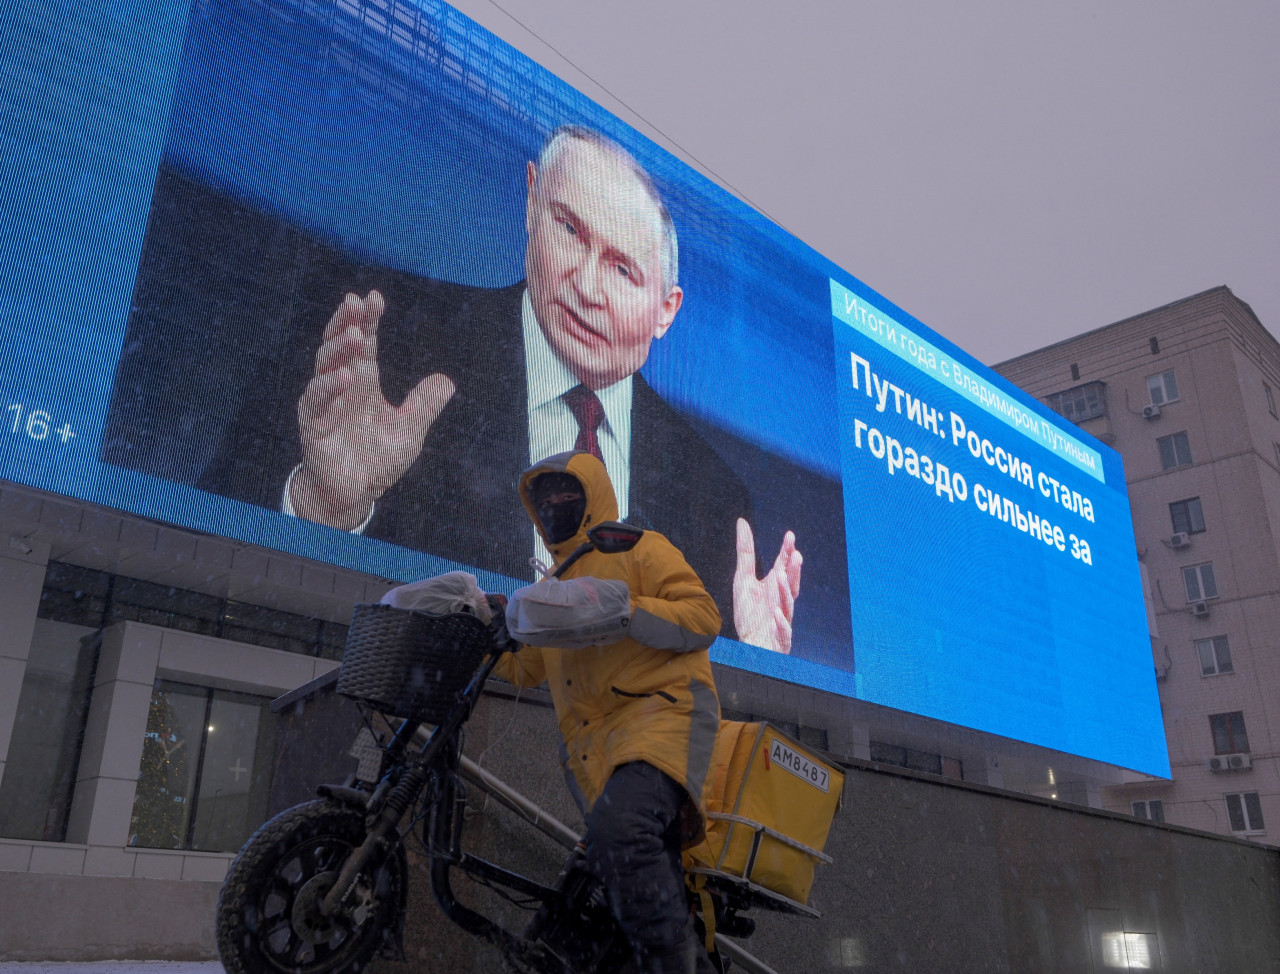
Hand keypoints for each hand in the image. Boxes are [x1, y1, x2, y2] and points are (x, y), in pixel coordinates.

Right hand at [290, 291, 454, 528]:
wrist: (354, 493)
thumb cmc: (377, 459)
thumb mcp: (408, 431)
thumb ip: (424, 405)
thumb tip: (446, 381)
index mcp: (362, 383)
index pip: (364, 345)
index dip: (367, 321)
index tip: (374, 298)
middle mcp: (340, 387)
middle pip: (340, 347)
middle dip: (347, 323)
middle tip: (356, 302)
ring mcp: (324, 404)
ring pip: (325, 368)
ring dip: (339, 350)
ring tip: (354, 335)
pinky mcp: (313, 425)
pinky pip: (317, 403)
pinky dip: (328, 389)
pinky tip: (343, 377)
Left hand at [732, 519, 801, 653]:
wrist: (748, 644)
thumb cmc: (750, 612)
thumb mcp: (743, 579)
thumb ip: (746, 552)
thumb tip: (742, 522)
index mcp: (774, 586)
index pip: (783, 566)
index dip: (787, 552)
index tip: (789, 536)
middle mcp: (781, 600)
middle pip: (790, 584)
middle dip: (793, 571)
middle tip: (795, 555)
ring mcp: (782, 619)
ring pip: (787, 605)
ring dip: (785, 592)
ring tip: (781, 577)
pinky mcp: (778, 638)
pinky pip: (782, 630)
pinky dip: (780, 622)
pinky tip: (775, 613)